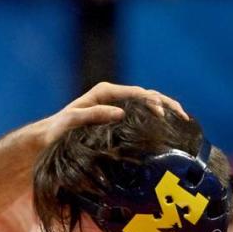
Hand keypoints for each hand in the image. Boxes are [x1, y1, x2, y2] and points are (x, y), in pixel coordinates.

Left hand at [35, 82, 188, 146]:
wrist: (48, 139)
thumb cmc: (57, 131)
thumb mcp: (71, 121)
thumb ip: (93, 114)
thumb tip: (120, 113)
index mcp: (105, 92)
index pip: (138, 93)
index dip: (154, 102)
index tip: (164, 115)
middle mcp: (114, 96)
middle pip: (148, 96)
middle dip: (168, 105)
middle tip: (183, 118)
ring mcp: (118, 107)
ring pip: (149, 106)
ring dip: (167, 111)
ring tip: (183, 122)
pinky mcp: (119, 120)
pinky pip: (142, 117)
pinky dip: (158, 121)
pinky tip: (169, 130)